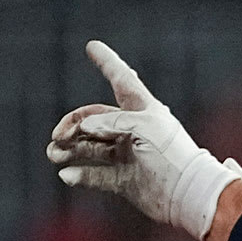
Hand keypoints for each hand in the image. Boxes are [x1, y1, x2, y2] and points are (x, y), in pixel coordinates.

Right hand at [46, 41, 241, 236]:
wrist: (187, 195)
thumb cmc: (172, 155)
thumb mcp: (144, 127)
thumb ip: (112, 122)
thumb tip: (84, 128)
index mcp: (143, 110)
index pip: (122, 79)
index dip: (107, 62)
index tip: (92, 46)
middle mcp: (134, 130)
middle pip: (94, 119)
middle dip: (73, 125)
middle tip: (57, 137)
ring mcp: (128, 154)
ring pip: (91, 147)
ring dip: (71, 149)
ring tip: (54, 154)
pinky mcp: (125, 180)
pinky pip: (97, 175)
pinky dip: (80, 174)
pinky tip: (67, 174)